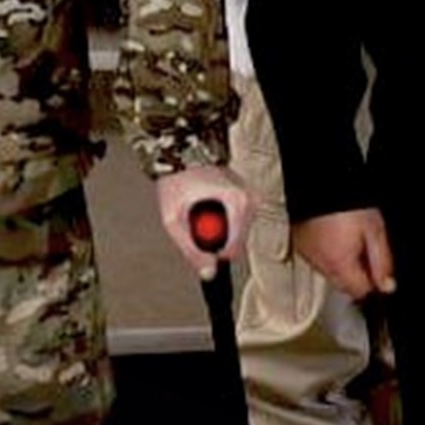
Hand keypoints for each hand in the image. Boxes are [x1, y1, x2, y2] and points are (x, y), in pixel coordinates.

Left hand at [156, 165, 250, 280]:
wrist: (181, 152)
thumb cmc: (177, 179)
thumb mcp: (174, 219)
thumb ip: (191, 250)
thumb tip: (208, 273)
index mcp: (236, 202)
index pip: (232, 250)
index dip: (210, 250)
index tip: (194, 232)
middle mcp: (248, 199)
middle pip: (235, 244)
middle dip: (212, 239)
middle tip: (192, 218)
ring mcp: (249, 198)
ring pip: (236, 235)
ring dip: (216, 230)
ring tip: (198, 208)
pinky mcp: (246, 198)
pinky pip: (236, 224)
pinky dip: (220, 221)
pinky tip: (206, 205)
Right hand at [292, 208, 394, 299]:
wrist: (321, 181)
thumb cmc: (347, 203)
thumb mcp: (375, 230)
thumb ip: (382, 263)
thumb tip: (387, 286)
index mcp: (339, 264)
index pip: (361, 291)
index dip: (374, 281)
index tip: (379, 266)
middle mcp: (320, 263)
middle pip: (344, 283)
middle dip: (357, 273)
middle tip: (366, 247)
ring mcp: (307, 252)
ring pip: (329, 270)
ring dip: (341, 261)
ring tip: (349, 234)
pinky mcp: (299, 240)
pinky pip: (316, 255)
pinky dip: (326, 250)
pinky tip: (333, 232)